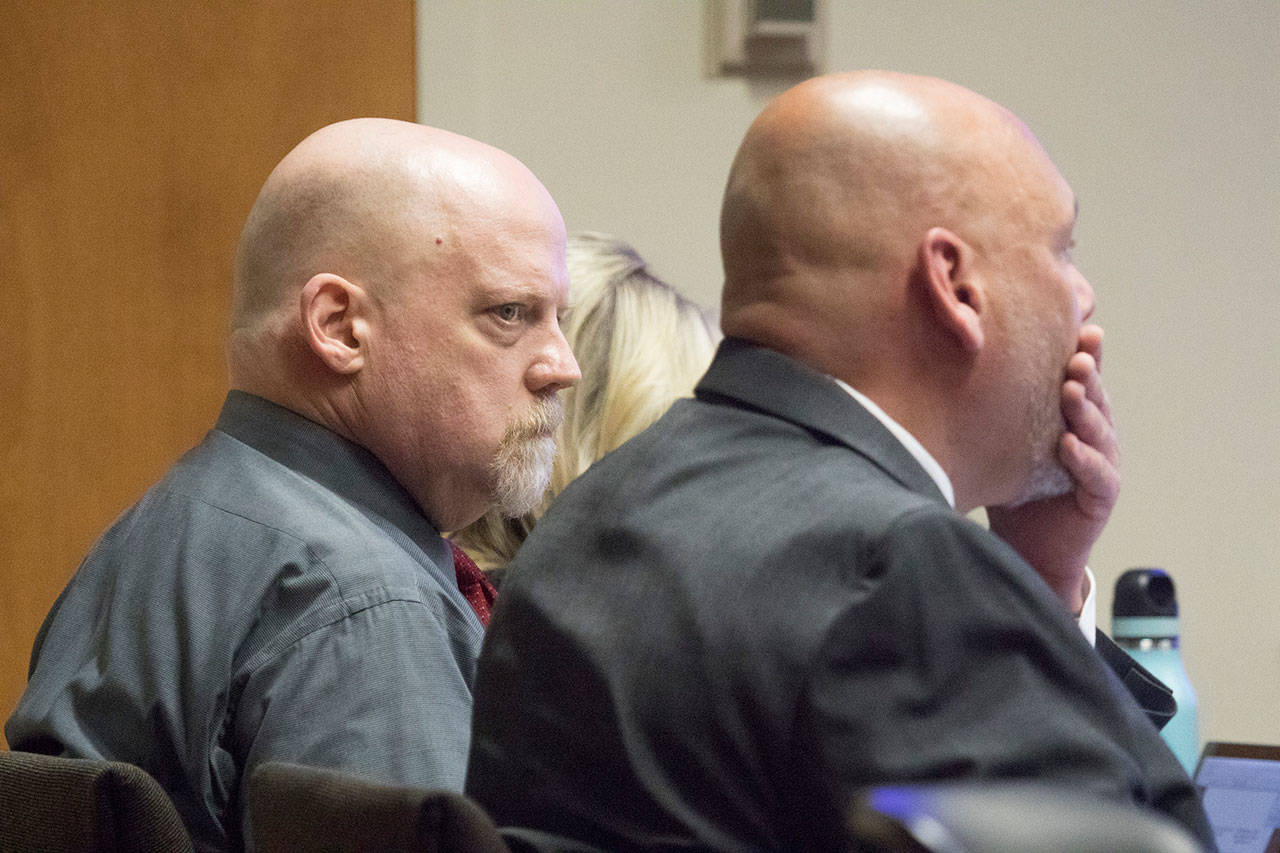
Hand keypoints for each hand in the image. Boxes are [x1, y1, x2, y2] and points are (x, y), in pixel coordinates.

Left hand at [987, 324, 1119, 611]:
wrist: (1027, 550)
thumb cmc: (1009, 491)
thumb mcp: (998, 444)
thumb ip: (987, 412)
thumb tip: (939, 368)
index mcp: (1068, 416)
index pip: (1079, 378)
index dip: (1083, 352)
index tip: (1079, 326)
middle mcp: (1090, 434)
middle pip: (1093, 396)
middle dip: (1087, 372)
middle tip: (1077, 353)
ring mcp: (1099, 462)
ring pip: (1099, 429)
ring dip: (1086, 409)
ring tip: (1071, 388)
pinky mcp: (1100, 496)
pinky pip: (1097, 473)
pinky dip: (1084, 458)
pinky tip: (1068, 445)